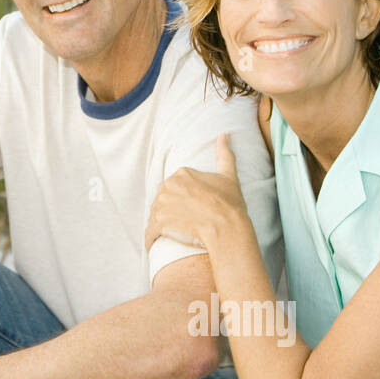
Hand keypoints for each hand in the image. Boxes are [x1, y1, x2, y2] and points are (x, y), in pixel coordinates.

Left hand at [145, 132, 248, 250]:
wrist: (227, 228)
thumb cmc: (229, 204)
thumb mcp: (229, 176)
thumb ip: (224, 154)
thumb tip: (224, 134)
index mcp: (182, 174)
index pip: (175, 187)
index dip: (182, 199)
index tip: (190, 209)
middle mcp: (168, 186)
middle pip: (163, 200)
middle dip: (169, 210)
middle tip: (182, 223)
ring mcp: (162, 204)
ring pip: (156, 215)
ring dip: (160, 225)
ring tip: (172, 235)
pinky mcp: (158, 223)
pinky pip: (150, 232)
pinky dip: (151, 239)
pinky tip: (156, 244)